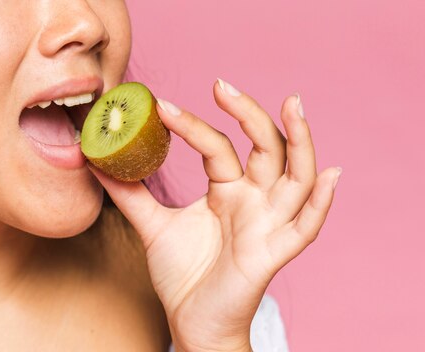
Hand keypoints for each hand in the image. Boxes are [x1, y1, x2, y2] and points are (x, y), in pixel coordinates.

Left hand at [89, 78, 340, 351]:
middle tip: (222, 86)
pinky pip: (305, 228)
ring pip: (296, 177)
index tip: (161, 106)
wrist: (191, 321)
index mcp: (230, 189)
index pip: (220, 146)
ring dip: (301, 141)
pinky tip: (330, 176)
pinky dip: (320, 204)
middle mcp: (255, 199)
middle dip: (251, 114)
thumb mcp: (154, 226)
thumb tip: (93, 159)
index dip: (194, 126)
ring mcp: (268, 223)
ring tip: (293, 106)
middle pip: (266, 148)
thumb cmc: (184, 274)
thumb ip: (131, 194)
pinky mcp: (273, 253)